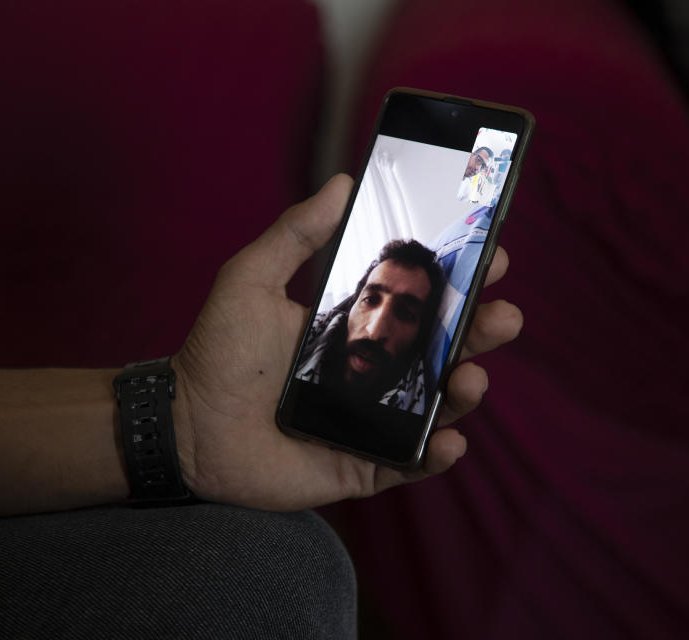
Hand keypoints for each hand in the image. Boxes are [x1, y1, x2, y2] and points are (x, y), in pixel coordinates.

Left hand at [172, 174, 522, 510]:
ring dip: (466, 392)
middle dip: (482, 333)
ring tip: (470, 379)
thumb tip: (343, 182)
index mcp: (355, 326)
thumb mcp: (252, 279)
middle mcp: (372, 370)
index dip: (460, 281)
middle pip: (444, 351)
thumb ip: (296, 234)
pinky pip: (410, 464)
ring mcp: (371, 420)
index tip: (492, 255)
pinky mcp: (362, 465)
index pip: (421, 300)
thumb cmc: (216, 352)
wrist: (184, 427)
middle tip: (504, 317)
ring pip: (437, 406)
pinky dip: (436, 455)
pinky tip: (449, 441)